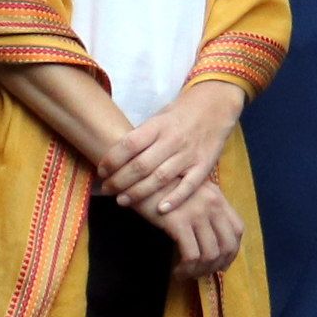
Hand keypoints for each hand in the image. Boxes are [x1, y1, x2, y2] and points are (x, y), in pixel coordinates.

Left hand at [98, 81, 242, 221]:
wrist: (216, 106)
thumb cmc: (180, 114)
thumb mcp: (159, 117)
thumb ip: (142, 136)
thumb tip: (115, 157)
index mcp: (158, 125)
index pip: (129, 144)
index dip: (112, 160)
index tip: (101, 172)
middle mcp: (172, 140)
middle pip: (141, 165)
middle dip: (120, 181)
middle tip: (107, 190)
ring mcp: (189, 154)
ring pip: (161, 178)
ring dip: (139, 193)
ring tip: (122, 201)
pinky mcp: (204, 165)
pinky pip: (189, 185)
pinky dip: (175, 199)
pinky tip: (160, 209)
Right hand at [152, 184, 242, 277]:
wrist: (137, 176)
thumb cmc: (159, 186)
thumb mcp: (189, 191)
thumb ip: (203, 207)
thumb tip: (209, 237)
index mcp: (217, 197)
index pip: (237, 229)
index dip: (233, 250)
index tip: (222, 263)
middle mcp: (212, 204)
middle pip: (227, 244)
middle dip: (217, 265)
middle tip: (204, 273)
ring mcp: (197, 213)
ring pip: (210, 254)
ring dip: (200, 270)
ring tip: (187, 274)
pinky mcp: (179, 222)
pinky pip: (191, 255)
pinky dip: (186, 269)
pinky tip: (177, 271)